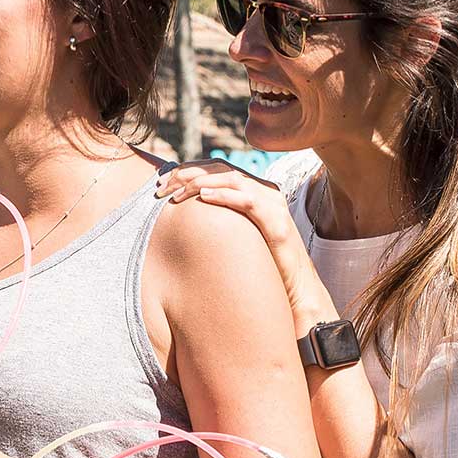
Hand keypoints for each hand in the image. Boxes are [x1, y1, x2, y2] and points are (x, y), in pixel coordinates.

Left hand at [154, 161, 329, 327]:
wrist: (296, 288)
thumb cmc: (262, 264)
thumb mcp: (236, 235)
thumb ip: (219, 220)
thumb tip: (183, 216)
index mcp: (255, 190)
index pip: (217, 169)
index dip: (187, 171)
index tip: (162, 183)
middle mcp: (266, 191)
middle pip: (221, 169)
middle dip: (187, 174)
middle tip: (161, 187)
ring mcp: (274, 205)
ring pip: (233, 180)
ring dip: (200, 183)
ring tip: (176, 193)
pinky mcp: (277, 223)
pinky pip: (249, 201)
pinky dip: (225, 196)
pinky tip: (204, 198)